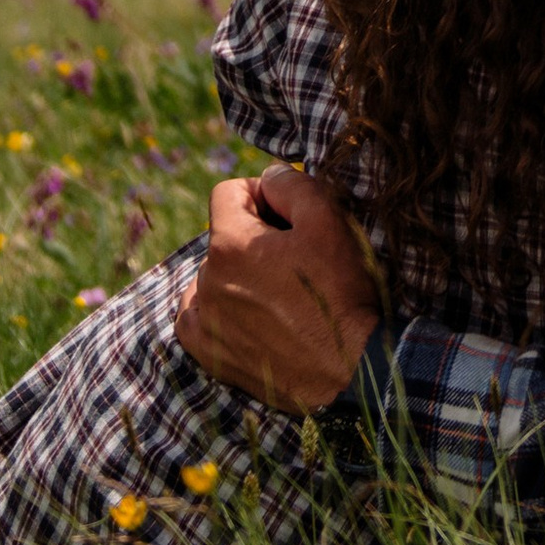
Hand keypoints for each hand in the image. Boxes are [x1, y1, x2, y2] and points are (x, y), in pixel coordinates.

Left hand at [173, 165, 381, 412]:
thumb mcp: (327, 221)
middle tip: (294, 254)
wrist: (349, 368)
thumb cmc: (340, 293)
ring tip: (276, 288)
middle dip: (253, 235)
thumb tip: (269, 177)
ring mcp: (206, 322)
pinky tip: (241, 310)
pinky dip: (213, 308)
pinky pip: (194, 317)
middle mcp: (208, 282)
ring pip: (212, 276)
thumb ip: (291, 185)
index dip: (259, 192)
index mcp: (230, 245)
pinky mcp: (211, 355)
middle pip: (223, 236)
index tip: (285, 210)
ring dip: (236, 272)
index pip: (227, 194)